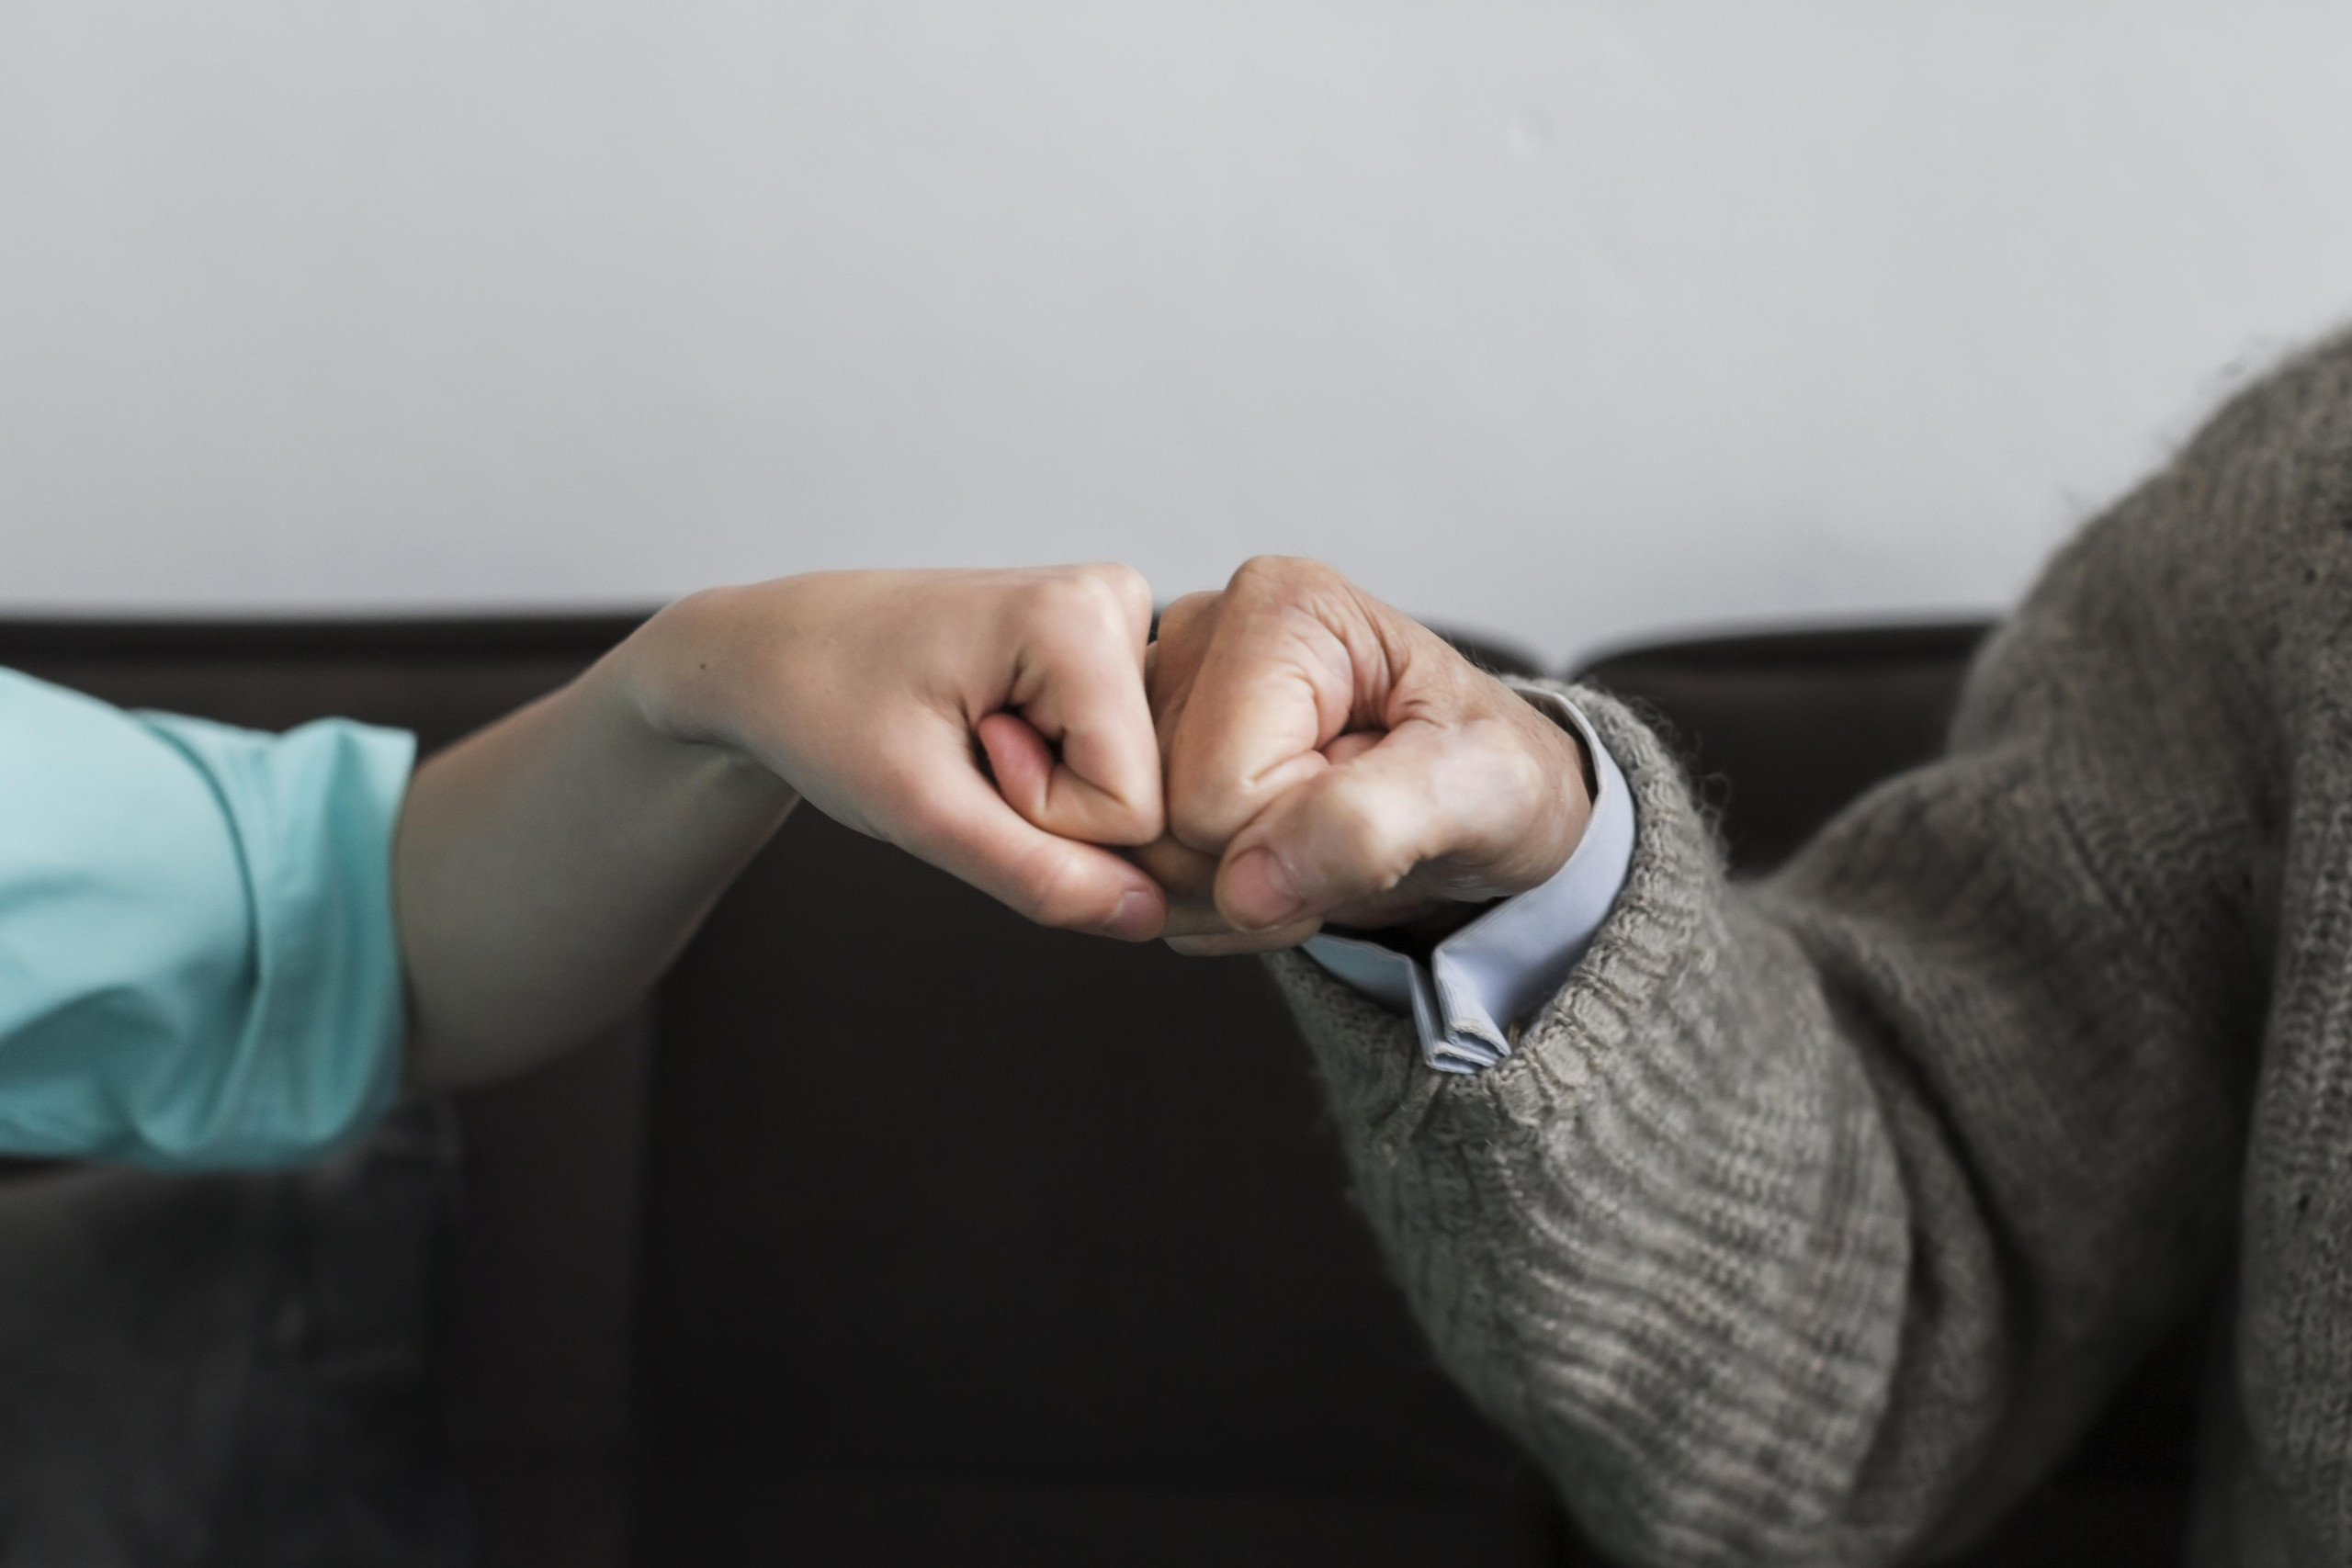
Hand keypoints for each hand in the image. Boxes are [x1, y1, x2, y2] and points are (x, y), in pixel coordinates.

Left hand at [630, 565, 1169, 939]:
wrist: (773, 651)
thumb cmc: (822, 705)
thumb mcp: (919, 809)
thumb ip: (1037, 873)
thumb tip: (1146, 915)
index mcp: (1082, 616)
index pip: (1136, 806)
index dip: (1043, 818)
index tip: (965, 758)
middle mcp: (1118, 600)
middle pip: (1148, 790)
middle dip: (1052, 808)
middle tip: (964, 752)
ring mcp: (1117, 621)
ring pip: (1137, 781)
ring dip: (1050, 792)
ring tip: (970, 738)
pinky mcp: (1105, 647)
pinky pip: (1118, 759)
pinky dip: (1054, 772)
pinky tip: (991, 732)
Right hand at [1137, 557, 1591, 955]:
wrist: (1485, 806)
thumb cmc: (1492, 775)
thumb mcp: (1480, 792)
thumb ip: (1367, 827)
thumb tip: (1247, 885)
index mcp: (1280, 610)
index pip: (1209, 790)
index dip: (1288, 841)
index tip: (1364, 815)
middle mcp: (1204, 635)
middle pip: (1156, 821)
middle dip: (1251, 872)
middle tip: (1342, 846)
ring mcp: (1166, 694)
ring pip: (1136, 851)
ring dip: (1231, 893)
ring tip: (1316, 851)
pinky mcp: (1150, 751)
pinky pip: (1136, 868)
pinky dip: (1211, 897)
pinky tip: (1277, 858)